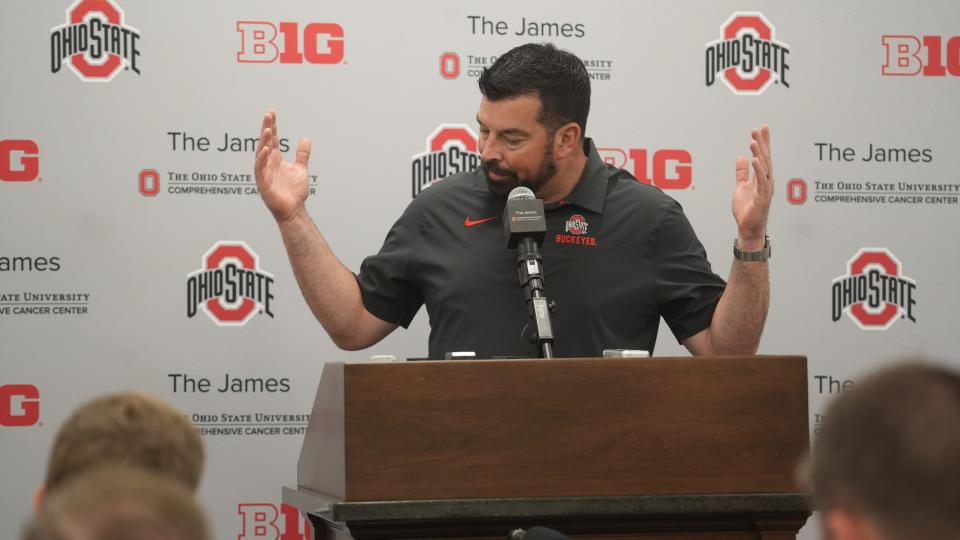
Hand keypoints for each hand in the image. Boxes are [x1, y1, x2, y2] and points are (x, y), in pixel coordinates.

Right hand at [254, 110, 311, 222]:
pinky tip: (266, 149)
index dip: (272, 126)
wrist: (294, 209)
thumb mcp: (301, 168)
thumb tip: (305, 138)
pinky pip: (260, 168)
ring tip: (269, 128)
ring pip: (261, 152)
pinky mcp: (262, 182)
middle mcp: (268, 163)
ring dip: (264, 140)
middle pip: (265, 142)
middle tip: (268, 114)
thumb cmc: (294, 191)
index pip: (273, 139)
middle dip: (267, 128)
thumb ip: (302, 154)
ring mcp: (264, 172)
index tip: (272, 112)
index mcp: (275, 159)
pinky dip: (262, 158)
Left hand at [732, 124, 772, 248]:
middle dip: (762, 143)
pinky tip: (755, 160)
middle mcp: (766, 181)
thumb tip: (741, 158)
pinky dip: (759, 170)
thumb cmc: (747, 210)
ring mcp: (766, 189)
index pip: (763, 156)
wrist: (748, 228)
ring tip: (754, 141)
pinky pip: (762, 181)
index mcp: (762, 178)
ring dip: (759, 154)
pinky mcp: (762, 197)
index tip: (761, 128)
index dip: (763, 142)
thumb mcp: (741, 187)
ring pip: (765, 168)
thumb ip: (742, 173)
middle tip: (758, 130)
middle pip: (765, 158)